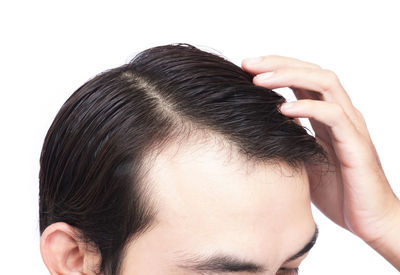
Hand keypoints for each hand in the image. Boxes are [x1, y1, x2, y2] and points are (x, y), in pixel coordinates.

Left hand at [241, 55, 399, 267]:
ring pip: (325, 83)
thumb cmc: (336, 190)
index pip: (303, 78)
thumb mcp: (303, 159)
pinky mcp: (356, 144)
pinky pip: (333, 115)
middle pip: (312, 72)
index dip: (276, 68)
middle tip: (248, 64)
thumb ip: (289, 138)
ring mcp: (350, 126)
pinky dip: (308, 107)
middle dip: (278, 63)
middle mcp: (340, 114)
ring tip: (260, 80)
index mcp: (326, 116)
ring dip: (290, 76)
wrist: (367, 220)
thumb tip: (259, 124)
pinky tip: (283, 110)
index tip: (246, 68)